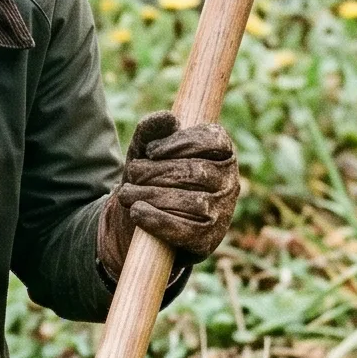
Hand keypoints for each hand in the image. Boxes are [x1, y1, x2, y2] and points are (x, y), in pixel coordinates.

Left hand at [99, 110, 239, 273]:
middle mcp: (229, 182)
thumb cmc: (151, 178)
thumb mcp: (146, 152)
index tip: (151, 151)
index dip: (181, 143)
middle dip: (157, 171)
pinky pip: (187, 230)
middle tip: (132, 173)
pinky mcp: (209, 239)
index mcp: (222, 153)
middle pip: (197, 172)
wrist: (143, 221)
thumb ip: (152, 130)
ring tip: (126, 194)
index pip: (213, 140)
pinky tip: (137, 212)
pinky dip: (158, 220)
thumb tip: (168, 118)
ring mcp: (222, 212)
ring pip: (192, 201)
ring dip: (152, 196)